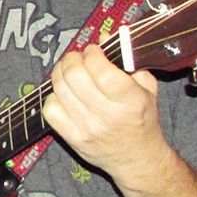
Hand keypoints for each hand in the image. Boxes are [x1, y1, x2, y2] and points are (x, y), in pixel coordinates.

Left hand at [42, 44, 166, 181]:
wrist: (138, 159)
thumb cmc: (142, 120)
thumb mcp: (146, 88)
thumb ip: (128, 61)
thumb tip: (104, 37)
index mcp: (130, 100)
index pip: (100, 69)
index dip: (92, 53)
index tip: (93, 50)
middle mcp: (108, 115)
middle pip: (75, 76)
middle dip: (72, 59)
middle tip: (77, 58)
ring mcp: (88, 128)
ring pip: (59, 89)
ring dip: (60, 73)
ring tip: (69, 71)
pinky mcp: (73, 139)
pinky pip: (50, 110)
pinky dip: (54, 96)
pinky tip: (64, 94)